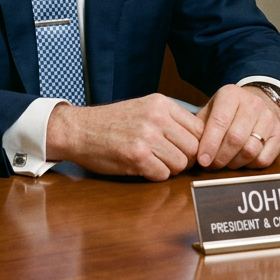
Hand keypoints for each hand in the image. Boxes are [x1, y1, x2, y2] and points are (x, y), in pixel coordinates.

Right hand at [45, 93, 204, 180]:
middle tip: (168, 160)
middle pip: (194, 148)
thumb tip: (200, 139)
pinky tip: (142, 167)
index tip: (185, 151)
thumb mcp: (144, 108)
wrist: (79, 129)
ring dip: (170, 169)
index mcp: (160, 103)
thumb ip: (170, 119)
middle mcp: (156, 117)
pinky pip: (163, 175)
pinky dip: (155, 176)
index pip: (199, 128)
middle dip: (185, 159)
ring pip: (181, 164)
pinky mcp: (137, 156)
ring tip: (153, 162)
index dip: (196, 144)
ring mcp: (147, 136)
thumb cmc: (111, 123)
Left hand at [193, 84, 279, 170]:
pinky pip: (264, 159)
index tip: (203, 160)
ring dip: (235, 163)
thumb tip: (191, 151)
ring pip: (250, 150)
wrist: (257, 102)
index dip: (210, 144)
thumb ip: (200, 127)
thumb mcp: (211, 110)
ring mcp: (269, 118)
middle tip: (212, 166)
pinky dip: (250, 166)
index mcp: (231, 94)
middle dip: (221, 157)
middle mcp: (252, 103)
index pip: (220, 121)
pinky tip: (242, 162)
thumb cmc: (228, 111)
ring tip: (225, 164)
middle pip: (236, 138)